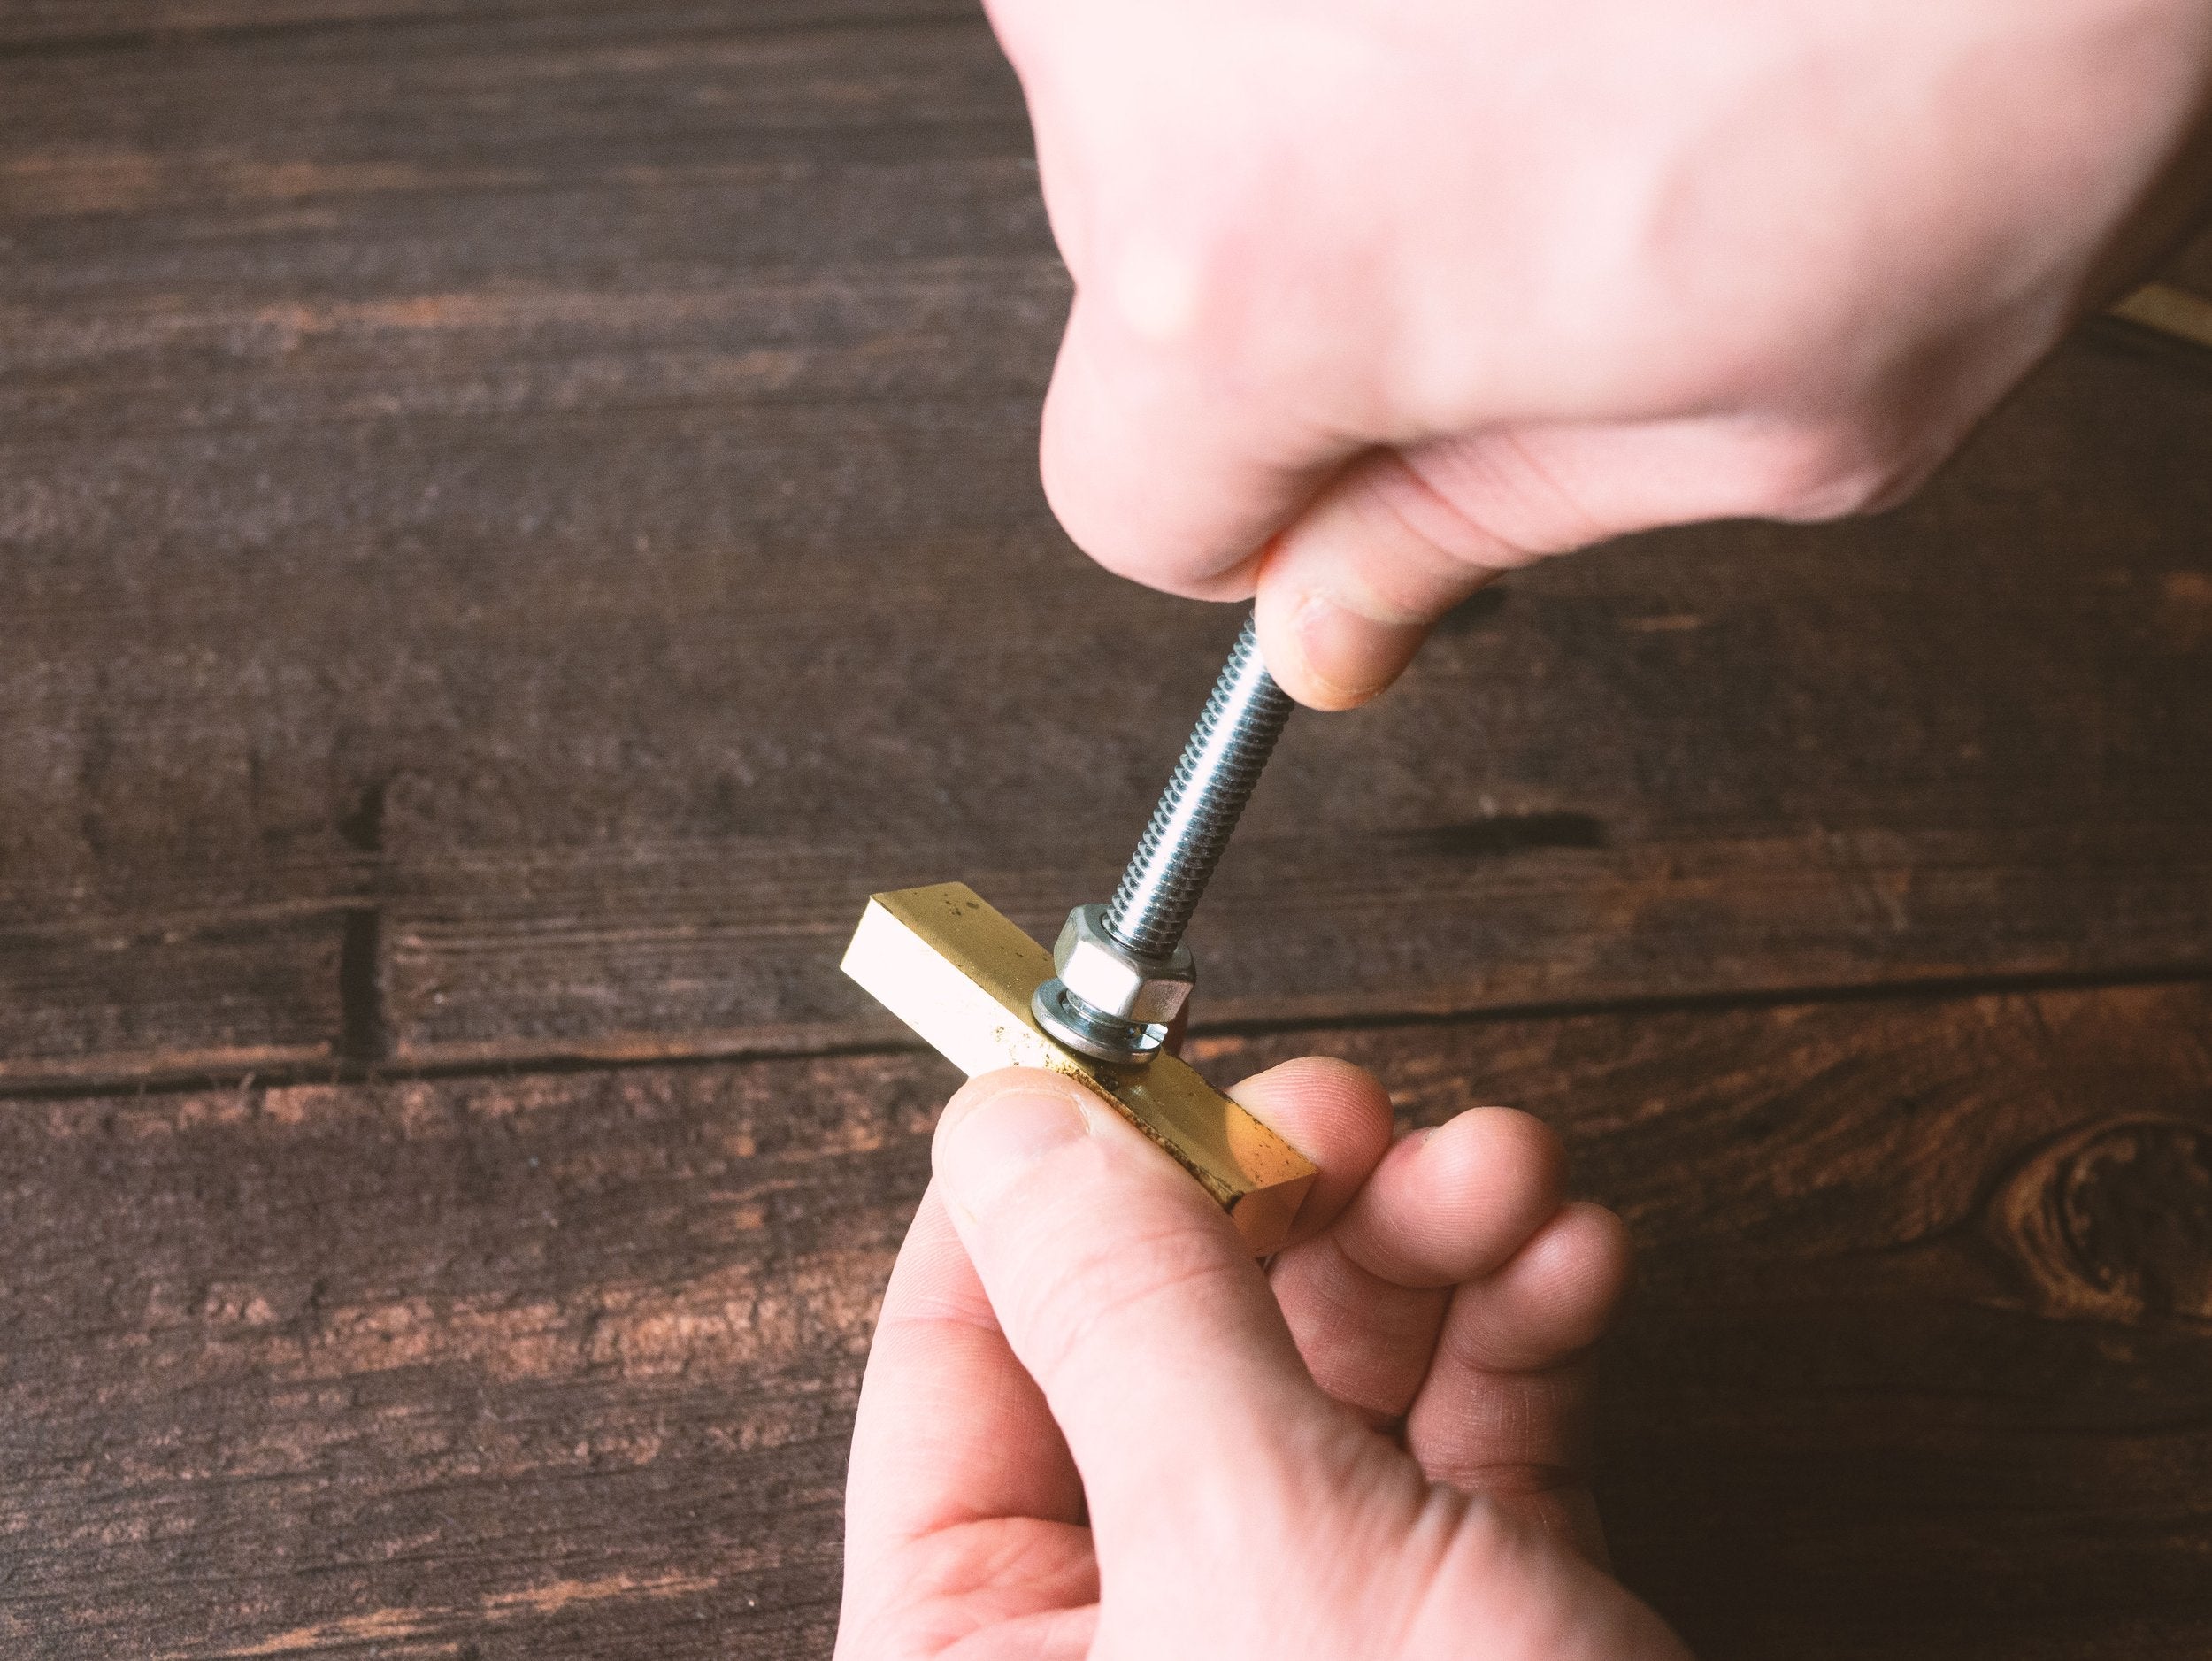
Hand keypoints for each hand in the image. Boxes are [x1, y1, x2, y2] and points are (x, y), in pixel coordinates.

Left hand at [836, 1058, 1692, 1659]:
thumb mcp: (1259, 1560)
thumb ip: (1134, 1318)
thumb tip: (1012, 1119)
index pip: (957, 1354)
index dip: (1053, 1179)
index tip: (1134, 1041)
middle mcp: (1123, 1641)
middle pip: (1163, 1331)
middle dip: (1286, 1198)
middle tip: (1365, 1112)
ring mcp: (1297, 1624)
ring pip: (1328, 1360)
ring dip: (1429, 1239)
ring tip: (1511, 1174)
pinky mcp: (1460, 1621)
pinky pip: (1461, 1433)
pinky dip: (1518, 1328)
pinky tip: (1567, 1261)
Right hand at [988, 0, 2211, 705]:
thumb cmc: (1993, 30)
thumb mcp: (1768, 409)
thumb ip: (1484, 527)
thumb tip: (1332, 622)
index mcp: (1251, 276)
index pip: (1127, 497)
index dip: (1277, 509)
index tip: (1386, 464)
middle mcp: (1146, 49)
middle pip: (1150, 272)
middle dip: (1328, 279)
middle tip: (1561, 209)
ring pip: (1186, 88)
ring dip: (1348, 100)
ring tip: (1584, 41)